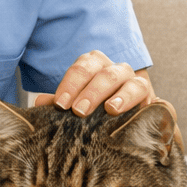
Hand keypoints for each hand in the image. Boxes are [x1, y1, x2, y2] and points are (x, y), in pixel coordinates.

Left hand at [35, 53, 182, 147]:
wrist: (125, 121)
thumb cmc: (94, 111)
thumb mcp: (76, 105)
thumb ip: (60, 103)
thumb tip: (39, 103)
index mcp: (93, 66)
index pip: (81, 68)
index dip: (70, 85)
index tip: (60, 104)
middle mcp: (113, 68)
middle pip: (103, 72)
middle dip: (90, 91)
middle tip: (78, 111)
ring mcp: (132, 80)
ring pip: (125, 78)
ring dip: (117, 93)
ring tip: (109, 109)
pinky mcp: (148, 95)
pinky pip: (144, 91)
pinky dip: (135, 100)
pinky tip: (127, 111)